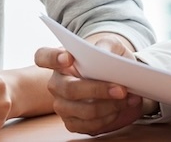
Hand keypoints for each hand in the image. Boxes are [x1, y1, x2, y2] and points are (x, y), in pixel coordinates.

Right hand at [33, 34, 150, 134]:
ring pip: (82, 110)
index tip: (69, 58)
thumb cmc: (110, 60)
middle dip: (97, 90)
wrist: (120, 80)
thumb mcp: (112, 46)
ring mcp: (62, 105)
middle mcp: (56, 84)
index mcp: (60, 61)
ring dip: (109, 106)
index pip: (43, 57)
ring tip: (127, 98)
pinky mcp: (73, 123)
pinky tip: (120, 108)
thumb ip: (107, 45)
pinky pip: (89, 125)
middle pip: (68, 89)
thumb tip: (102, 52)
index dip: (52, 58)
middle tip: (121, 89)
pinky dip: (108, 118)